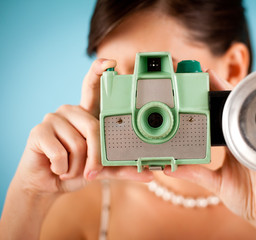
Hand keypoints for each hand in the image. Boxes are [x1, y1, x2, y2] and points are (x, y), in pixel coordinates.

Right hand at [14, 58, 152, 194]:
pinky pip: (60, 154)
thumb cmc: (77, 169)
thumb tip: (149, 174)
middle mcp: (71, 110)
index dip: (99, 72)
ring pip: (78, 144)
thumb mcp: (103, 168)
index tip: (110, 63)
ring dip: (77, 166)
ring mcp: (53, 117)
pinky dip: (63, 169)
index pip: (93, 87)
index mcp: (87, 114)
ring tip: (70, 168)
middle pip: (93, 127)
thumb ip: (123, 168)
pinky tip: (58, 169)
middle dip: (95, 156)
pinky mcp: (38, 131)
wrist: (48, 184)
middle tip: (91, 171)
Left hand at [164, 69, 255, 238]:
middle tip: (199, 71)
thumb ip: (194, 173)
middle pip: (230, 108)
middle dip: (216, 89)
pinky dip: (244, 112)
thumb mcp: (215, 182)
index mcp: (233, 143)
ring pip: (241, 111)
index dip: (207, 102)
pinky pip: (254, 126)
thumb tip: (169, 167)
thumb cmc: (248, 197)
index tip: (192, 86)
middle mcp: (244, 138)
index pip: (218, 117)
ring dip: (227, 93)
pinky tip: (233, 97)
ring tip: (211, 76)